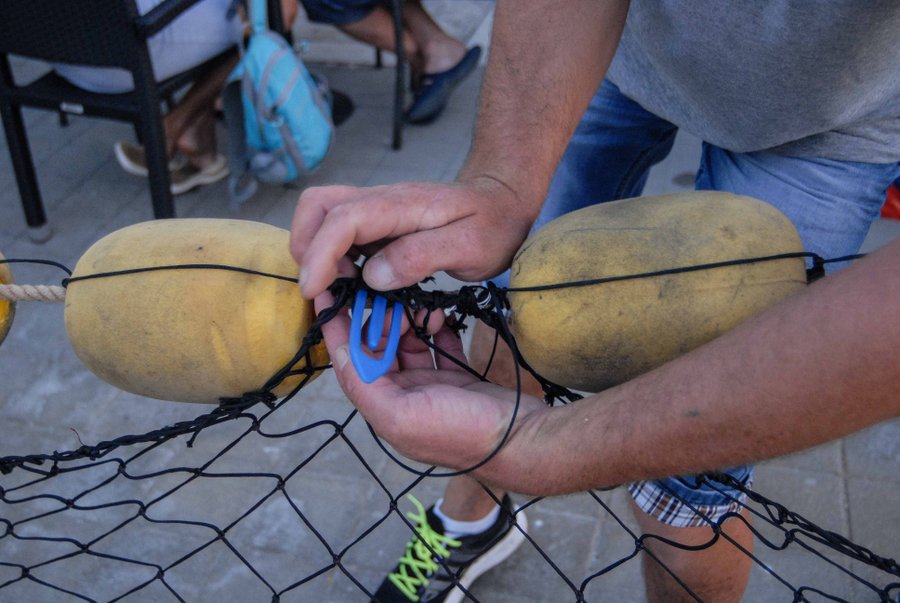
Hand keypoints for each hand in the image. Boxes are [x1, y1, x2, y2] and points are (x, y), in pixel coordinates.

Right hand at [291, 177, 533, 298]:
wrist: (504, 202)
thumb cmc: (493, 225)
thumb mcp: (471, 246)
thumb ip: (422, 256)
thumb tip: (373, 276)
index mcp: (402, 204)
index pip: (344, 219)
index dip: (320, 254)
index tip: (313, 289)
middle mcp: (381, 200)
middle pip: (318, 206)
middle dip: (306, 246)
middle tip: (323, 287)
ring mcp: (377, 210)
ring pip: (323, 217)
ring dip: (317, 253)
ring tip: (340, 289)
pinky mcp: (378, 223)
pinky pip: (340, 233)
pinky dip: (333, 258)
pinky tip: (354, 283)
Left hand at [314, 291, 545, 470]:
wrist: (522, 440)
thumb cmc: (463, 433)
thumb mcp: (402, 416)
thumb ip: (366, 386)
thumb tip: (338, 356)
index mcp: (385, 409)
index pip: (350, 361)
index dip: (337, 328)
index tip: (327, 293)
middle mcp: (404, 398)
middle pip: (378, 348)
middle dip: (378, 318)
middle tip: (383, 290)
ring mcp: (432, 387)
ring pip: (407, 343)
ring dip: (409, 320)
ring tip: (420, 305)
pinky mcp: (457, 378)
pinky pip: (439, 345)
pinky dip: (437, 328)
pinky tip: (441, 315)